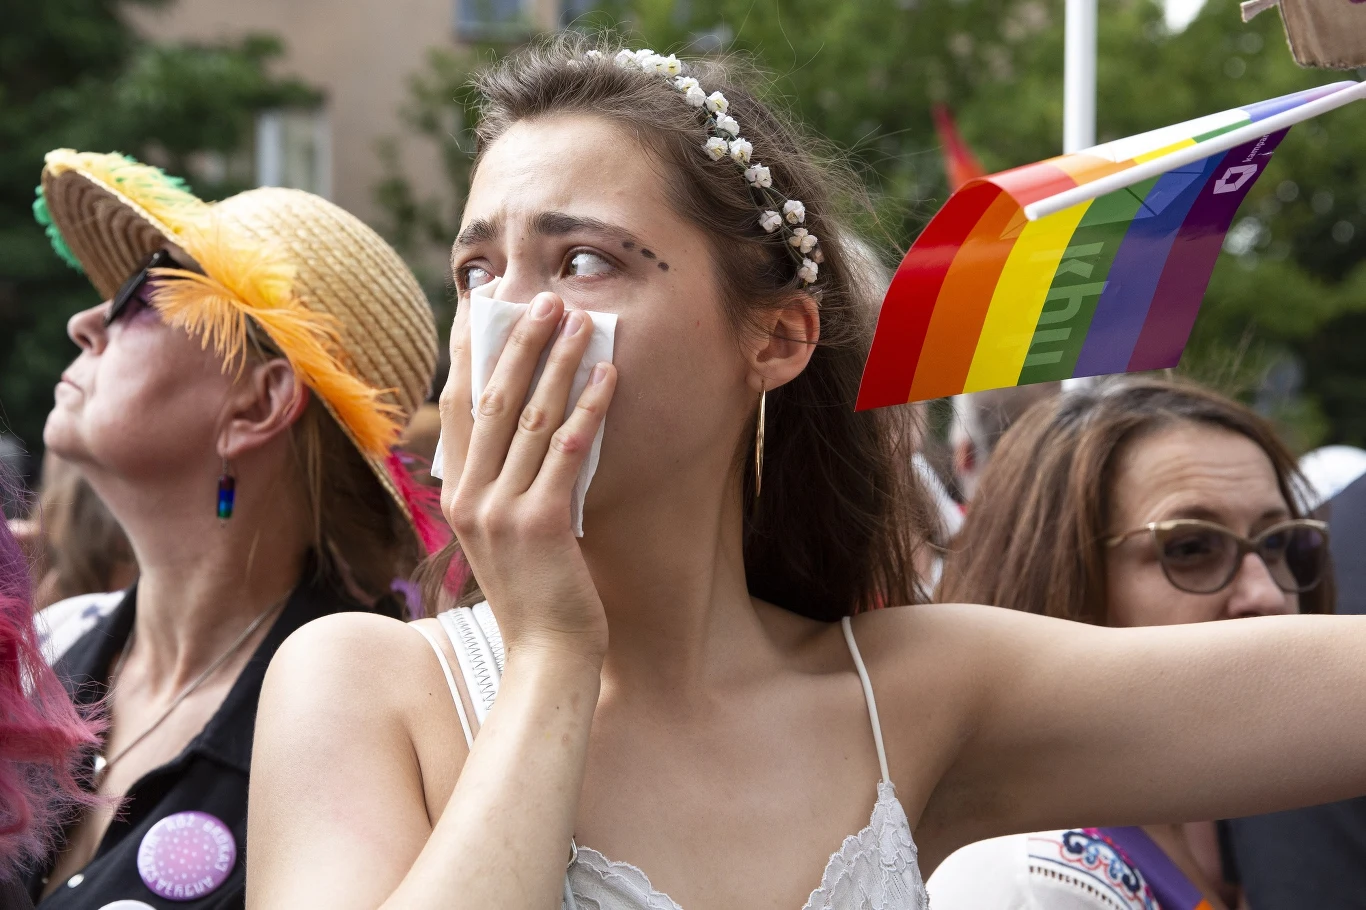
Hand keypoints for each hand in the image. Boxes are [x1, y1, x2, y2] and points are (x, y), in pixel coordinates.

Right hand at [438, 290, 616, 665]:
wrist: (547, 653)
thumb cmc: (537, 590)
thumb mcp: (504, 532)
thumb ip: (505, 481)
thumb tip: (527, 423)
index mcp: (456, 493)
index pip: (457, 405)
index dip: (469, 352)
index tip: (481, 308)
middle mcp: (468, 496)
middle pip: (490, 399)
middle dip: (515, 342)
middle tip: (537, 297)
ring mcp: (500, 510)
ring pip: (529, 417)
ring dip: (556, 362)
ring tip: (577, 320)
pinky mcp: (540, 524)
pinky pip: (567, 451)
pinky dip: (589, 408)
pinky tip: (607, 375)